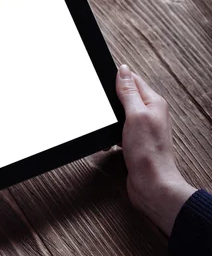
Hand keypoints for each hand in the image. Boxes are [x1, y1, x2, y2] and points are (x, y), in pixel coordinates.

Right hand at [116, 65, 196, 235]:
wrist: (151, 185)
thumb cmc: (148, 152)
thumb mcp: (135, 115)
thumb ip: (128, 92)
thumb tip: (123, 70)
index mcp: (153, 102)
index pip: (133, 80)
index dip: (117, 78)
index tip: (102, 80)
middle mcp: (150, 113)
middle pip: (125, 96)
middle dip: (110, 102)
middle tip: (103, 109)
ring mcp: (142, 128)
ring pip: (119, 114)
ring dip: (109, 121)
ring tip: (108, 129)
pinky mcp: (135, 142)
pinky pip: (118, 130)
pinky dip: (111, 134)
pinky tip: (109, 141)